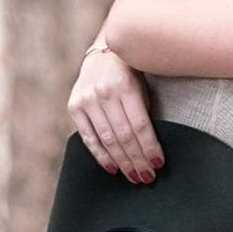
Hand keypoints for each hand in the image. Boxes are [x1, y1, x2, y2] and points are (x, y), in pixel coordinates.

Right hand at [68, 46, 164, 182]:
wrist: (102, 54)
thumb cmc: (130, 75)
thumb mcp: (142, 87)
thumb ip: (143, 113)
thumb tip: (151, 150)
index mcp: (125, 85)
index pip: (140, 125)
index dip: (149, 148)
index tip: (158, 164)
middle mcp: (104, 92)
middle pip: (124, 136)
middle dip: (137, 160)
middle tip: (147, 177)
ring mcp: (87, 99)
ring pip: (107, 140)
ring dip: (122, 162)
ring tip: (134, 176)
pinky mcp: (74, 106)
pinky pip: (89, 138)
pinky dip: (101, 156)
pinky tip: (113, 169)